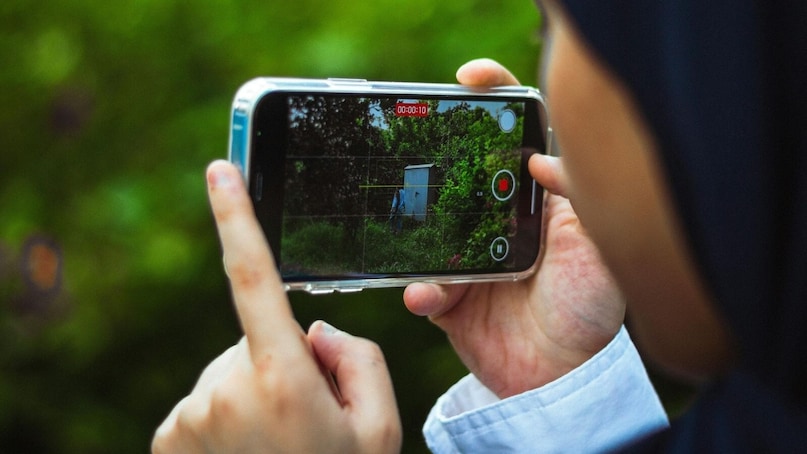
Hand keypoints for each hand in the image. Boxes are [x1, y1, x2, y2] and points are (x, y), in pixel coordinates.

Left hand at [152, 161, 400, 452]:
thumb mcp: (381, 422)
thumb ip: (358, 355)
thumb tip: (313, 332)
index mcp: (281, 378)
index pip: (255, 279)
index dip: (237, 218)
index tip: (218, 169)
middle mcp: (224, 389)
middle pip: (256, 338)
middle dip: (282, 361)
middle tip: (306, 417)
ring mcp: (190, 416)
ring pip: (230, 371)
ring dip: (255, 393)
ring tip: (279, 443)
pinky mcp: (169, 437)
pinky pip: (206, 401)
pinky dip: (227, 416)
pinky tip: (250, 451)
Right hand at [403, 59, 625, 397]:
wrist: (566, 377)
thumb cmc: (591, 309)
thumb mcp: (598, 246)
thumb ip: (577, 197)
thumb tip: (543, 158)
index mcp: (535, 205)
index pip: (514, 141)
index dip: (495, 102)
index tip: (470, 78)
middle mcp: (497, 226)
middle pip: (460, 175)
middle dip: (438, 157)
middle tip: (419, 144)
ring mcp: (469, 262)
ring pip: (431, 230)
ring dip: (420, 231)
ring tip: (425, 244)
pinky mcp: (450, 301)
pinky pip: (423, 287)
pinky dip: (420, 289)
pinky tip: (426, 293)